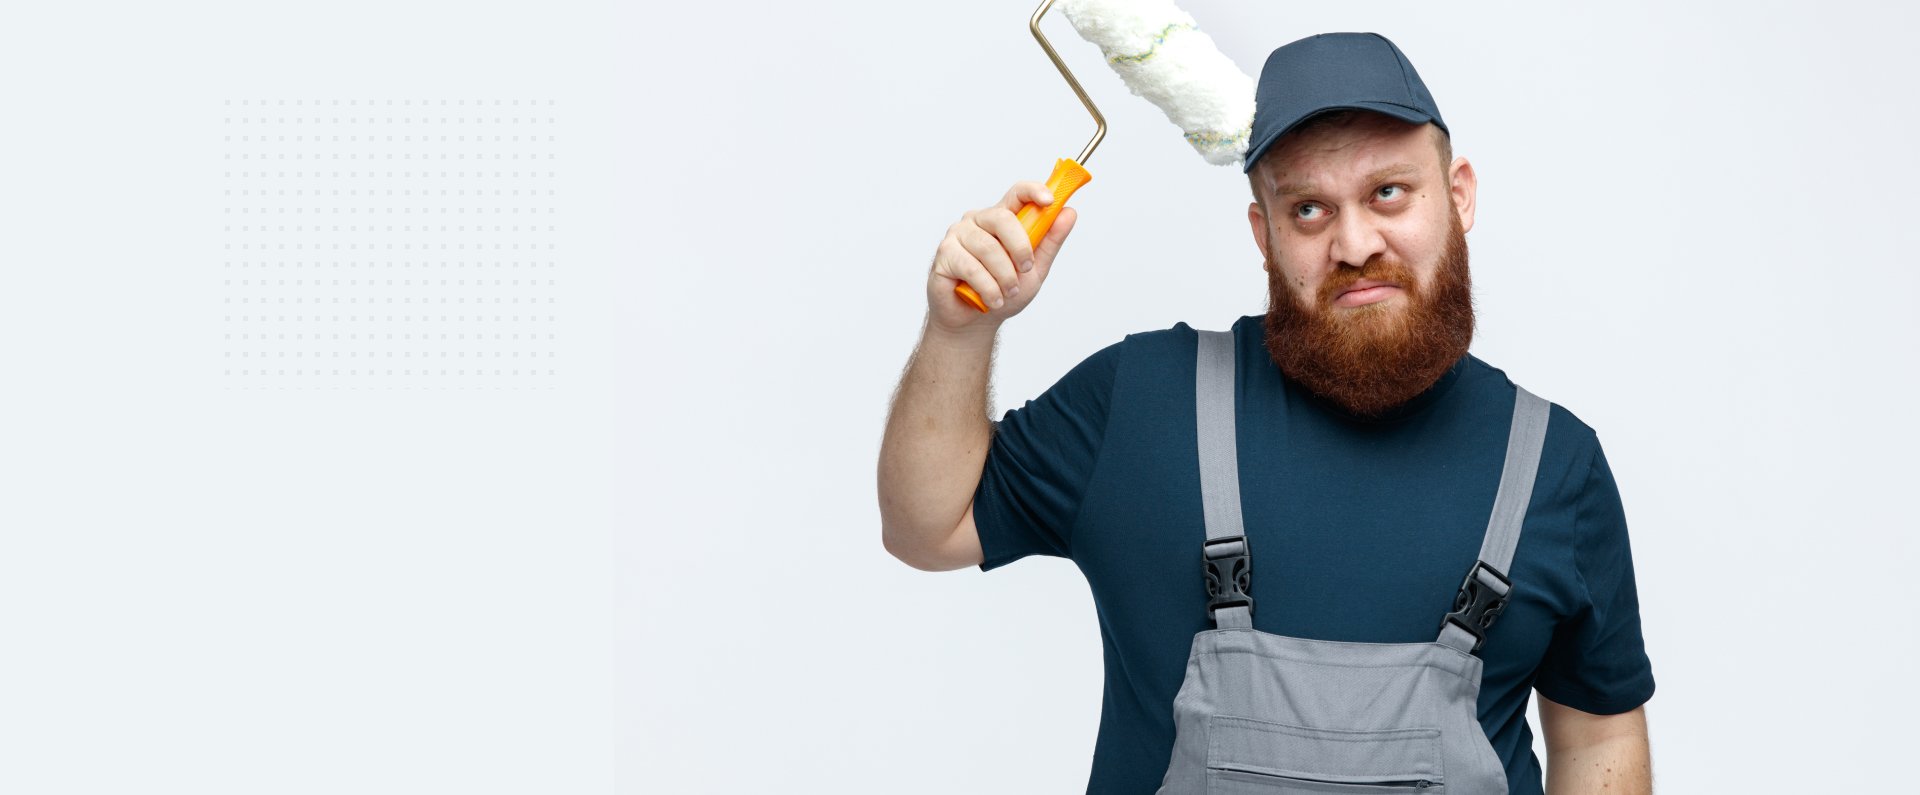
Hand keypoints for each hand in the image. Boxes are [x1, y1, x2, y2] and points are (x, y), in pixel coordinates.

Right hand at [925, 181, 1077, 335]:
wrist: (975, 322)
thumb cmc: (1003, 292)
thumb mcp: (1035, 270)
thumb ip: (1049, 241)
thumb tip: (1068, 214)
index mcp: (1001, 219)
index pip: (1017, 193)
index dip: (1033, 191)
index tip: (1050, 201)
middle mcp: (978, 221)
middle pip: (1002, 218)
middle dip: (1020, 248)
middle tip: (1026, 269)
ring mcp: (958, 235)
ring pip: (988, 248)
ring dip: (1004, 276)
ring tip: (1007, 293)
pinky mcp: (944, 254)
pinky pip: (971, 267)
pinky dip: (987, 288)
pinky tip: (992, 300)